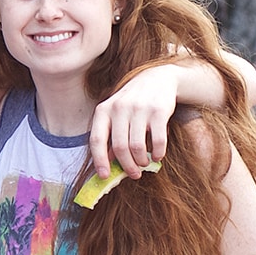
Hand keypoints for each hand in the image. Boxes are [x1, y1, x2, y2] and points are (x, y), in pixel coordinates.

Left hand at [89, 62, 178, 177]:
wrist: (157, 79)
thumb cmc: (132, 103)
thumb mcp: (115, 114)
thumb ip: (110, 135)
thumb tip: (108, 163)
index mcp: (104, 110)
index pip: (96, 140)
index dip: (100, 160)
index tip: (105, 176)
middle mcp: (119, 108)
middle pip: (120, 147)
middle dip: (127, 166)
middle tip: (134, 174)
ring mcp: (139, 109)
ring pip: (137, 146)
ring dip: (141, 161)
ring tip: (144, 163)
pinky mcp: (159, 111)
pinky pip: (158, 140)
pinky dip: (158, 153)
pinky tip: (158, 156)